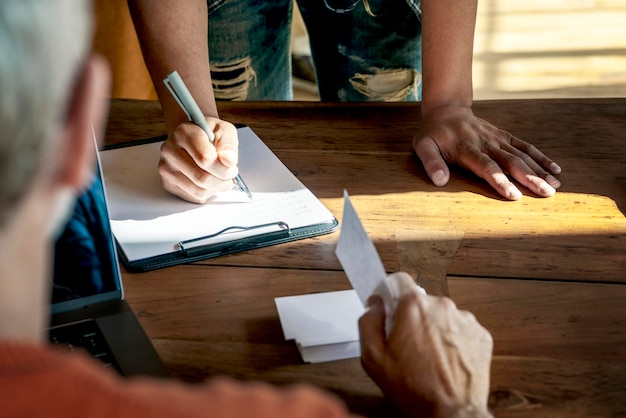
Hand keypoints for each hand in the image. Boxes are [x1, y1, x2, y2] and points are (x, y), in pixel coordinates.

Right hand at [159, 117, 239, 202]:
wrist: (190, 137)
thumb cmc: (208, 133)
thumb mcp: (224, 131)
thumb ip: (229, 146)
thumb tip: (229, 161)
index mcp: (183, 133)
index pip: (206, 160)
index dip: (224, 168)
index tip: (232, 166)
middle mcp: (170, 151)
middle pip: (202, 178)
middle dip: (223, 180)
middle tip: (230, 174)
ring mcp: (166, 169)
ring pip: (199, 191)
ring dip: (216, 188)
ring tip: (220, 177)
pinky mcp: (168, 184)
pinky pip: (194, 197)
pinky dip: (207, 193)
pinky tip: (208, 180)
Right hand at [359, 272, 492, 417]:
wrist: (451, 413)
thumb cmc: (414, 389)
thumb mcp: (373, 357)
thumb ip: (368, 322)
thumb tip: (375, 305)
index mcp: (414, 306)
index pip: (399, 280)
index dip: (390, 294)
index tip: (388, 307)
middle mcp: (442, 306)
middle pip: (420, 301)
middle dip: (412, 318)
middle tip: (407, 345)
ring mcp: (465, 319)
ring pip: (441, 315)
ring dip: (434, 329)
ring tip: (429, 358)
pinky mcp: (480, 334)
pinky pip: (460, 329)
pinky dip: (453, 341)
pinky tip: (445, 361)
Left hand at [413, 103, 561, 199]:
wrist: (446, 110)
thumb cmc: (433, 134)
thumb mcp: (423, 146)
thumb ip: (431, 163)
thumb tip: (439, 181)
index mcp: (466, 148)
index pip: (485, 166)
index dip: (499, 180)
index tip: (513, 195)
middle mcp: (486, 143)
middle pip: (510, 162)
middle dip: (529, 178)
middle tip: (546, 193)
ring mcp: (497, 138)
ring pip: (521, 155)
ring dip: (539, 171)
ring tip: (555, 186)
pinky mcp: (504, 136)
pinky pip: (525, 146)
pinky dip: (541, 157)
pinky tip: (555, 170)